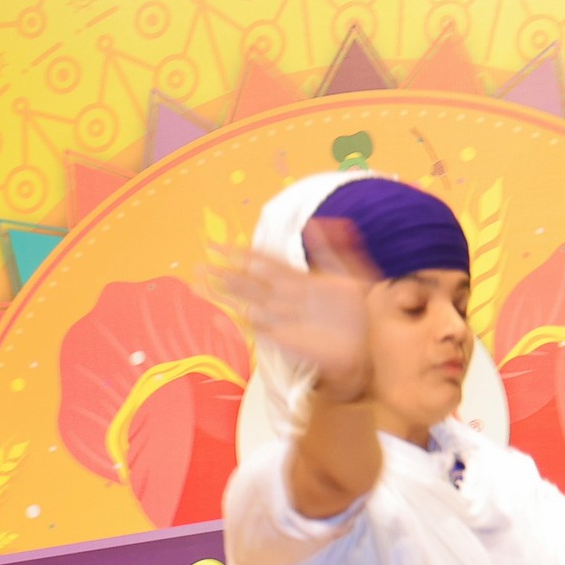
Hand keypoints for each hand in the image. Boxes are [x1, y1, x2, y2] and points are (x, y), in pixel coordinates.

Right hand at [210, 218, 380, 398]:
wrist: (367, 344)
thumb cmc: (359, 310)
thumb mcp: (349, 271)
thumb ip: (331, 247)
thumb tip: (315, 221)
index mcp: (299, 279)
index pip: (264, 261)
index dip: (241, 253)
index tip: (218, 245)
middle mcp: (286, 297)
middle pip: (248, 282)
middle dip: (221, 274)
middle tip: (197, 266)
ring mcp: (283, 318)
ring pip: (246, 302)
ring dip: (222, 296)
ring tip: (197, 287)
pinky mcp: (286, 338)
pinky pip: (258, 329)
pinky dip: (239, 324)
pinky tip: (219, 319)